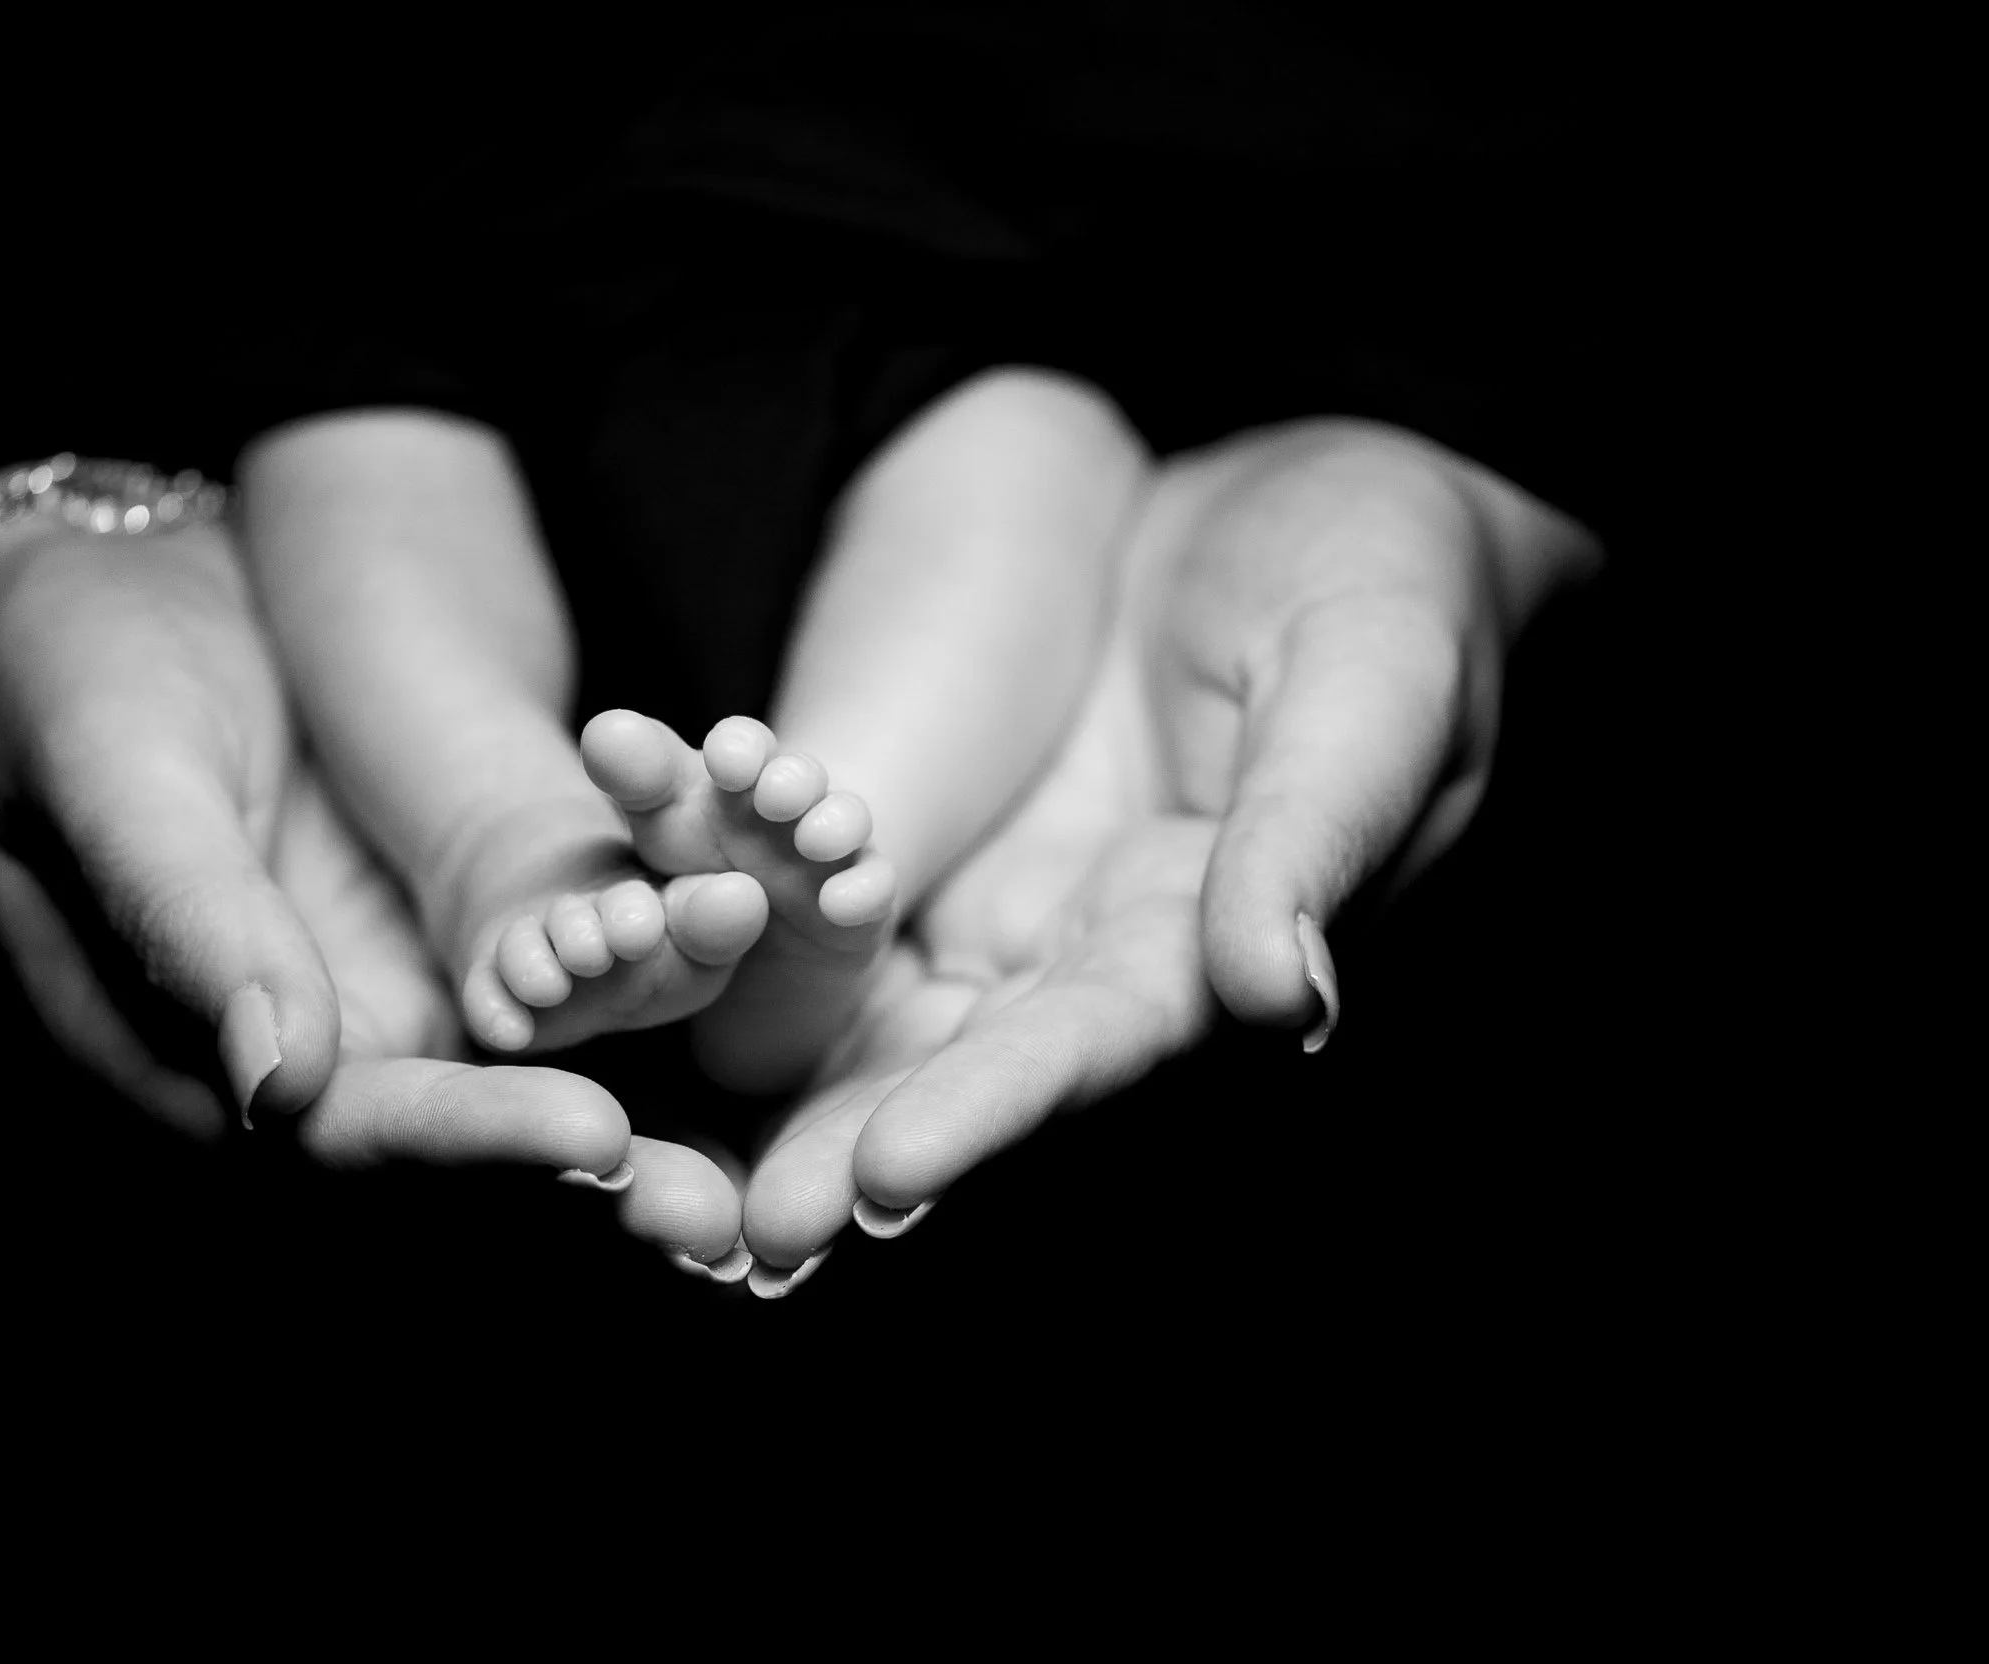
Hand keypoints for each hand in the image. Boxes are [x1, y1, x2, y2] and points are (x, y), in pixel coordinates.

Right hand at [0, 490, 747, 1271]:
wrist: (105, 575)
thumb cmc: (62, 666)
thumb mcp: (111, 770)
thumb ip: (186, 920)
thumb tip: (273, 1087)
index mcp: (182, 1052)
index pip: (338, 1135)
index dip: (467, 1144)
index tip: (593, 1137)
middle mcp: (296, 1051)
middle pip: (449, 1143)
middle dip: (581, 1182)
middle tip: (714, 1212)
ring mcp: (375, 993)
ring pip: (516, 1075)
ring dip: (635, 1113)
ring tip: (750, 1157)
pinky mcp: (438, 927)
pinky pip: (547, 974)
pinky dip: (639, 987)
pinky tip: (736, 980)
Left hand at [737, 419, 1601, 1284]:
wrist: (1311, 494)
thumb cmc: (1386, 575)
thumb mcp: (1373, 686)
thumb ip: (1309, 837)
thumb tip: (1279, 998)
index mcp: (1202, 934)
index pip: (1090, 1047)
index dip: (990, 1116)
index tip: (886, 1177)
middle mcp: (1086, 943)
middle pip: (959, 1068)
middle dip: (851, 1149)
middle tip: (743, 1235)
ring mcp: (1001, 890)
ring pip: (874, 1006)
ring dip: (775, 1087)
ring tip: (656, 1169)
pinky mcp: (930, 821)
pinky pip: (818, 880)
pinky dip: (735, 924)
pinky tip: (641, 952)